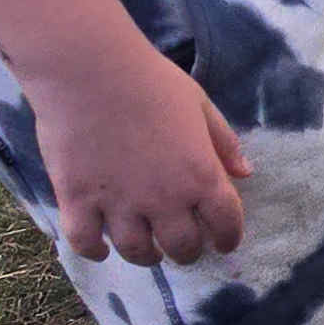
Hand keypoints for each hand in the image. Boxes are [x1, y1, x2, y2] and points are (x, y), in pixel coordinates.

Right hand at [31, 37, 253, 267]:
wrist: (89, 69)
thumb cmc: (150, 80)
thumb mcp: (200, 104)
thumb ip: (223, 142)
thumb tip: (247, 172)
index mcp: (201, 175)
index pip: (225, 225)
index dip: (228, 238)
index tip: (223, 242)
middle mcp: (164, 198)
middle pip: (183, 247)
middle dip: (187, 251)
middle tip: (182, 245)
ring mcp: (118, 203)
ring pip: (138, 252)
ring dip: (147, 255)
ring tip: (147, 248)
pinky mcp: (77, 200)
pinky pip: (87, 243)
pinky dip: (95, 250)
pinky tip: (101, 246)